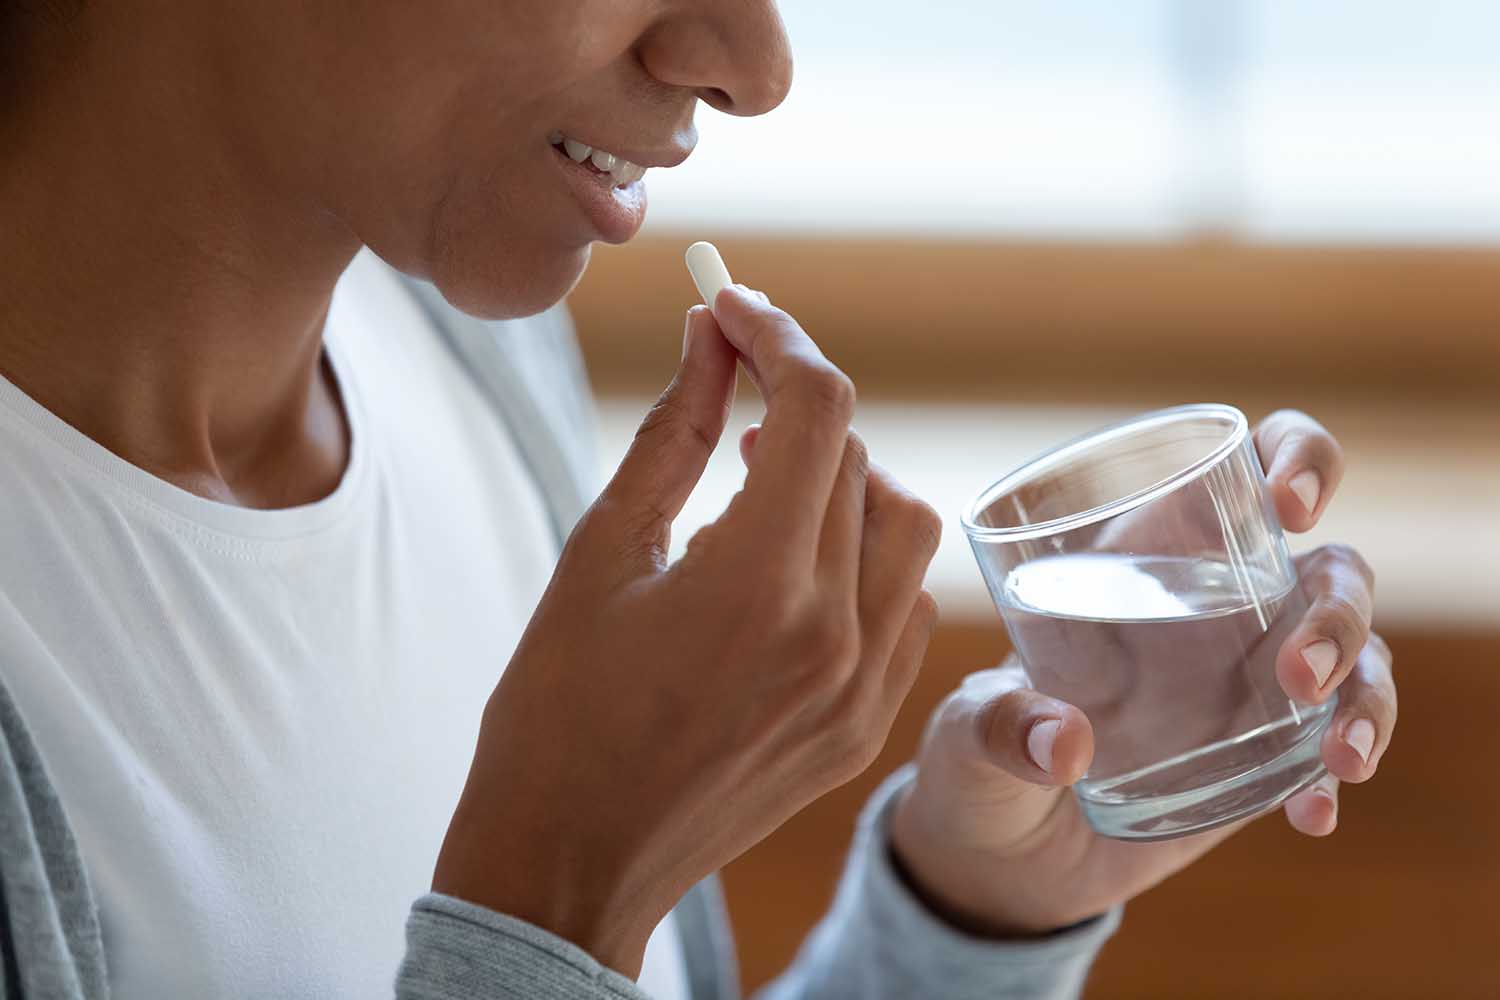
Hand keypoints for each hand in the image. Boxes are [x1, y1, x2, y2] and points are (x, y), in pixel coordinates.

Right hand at [433, 288, 941, 975]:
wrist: (570, 861)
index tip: (732, 307)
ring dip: (847, 482)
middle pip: (863, 458)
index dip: (777, 336)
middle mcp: (833, 634)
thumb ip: (674, 433)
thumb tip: (709, 337)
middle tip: (734, 398)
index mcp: (755, 584)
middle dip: (799, 405)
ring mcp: (862, 689)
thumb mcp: (600, 554)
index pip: (816, 409)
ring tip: (767, 490)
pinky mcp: (866, 725)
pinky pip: (903, 604)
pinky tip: (795, 568)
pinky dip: (864, 558)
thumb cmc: (555, 711)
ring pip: (905, 528)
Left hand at [889, 410, 1395, 935]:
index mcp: (1148, 554)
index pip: (1245, 469)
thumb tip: (1062, 743)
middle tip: (1299, 675)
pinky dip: (1333, 779)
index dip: (1295, 458)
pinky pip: (1331, 752)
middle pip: (1331, 571)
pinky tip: (1313, 814)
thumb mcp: (967, 731)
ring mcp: (1252, 682)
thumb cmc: (977, 753)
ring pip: (1357, 658)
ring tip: (1339, 758)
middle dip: (1337, 613)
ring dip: (1364, 696)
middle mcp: (1218, 606)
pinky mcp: (1265, 757)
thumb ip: (1000, 726)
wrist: (1001, 855)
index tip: (1290, 504)